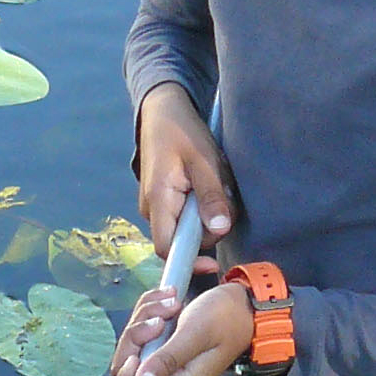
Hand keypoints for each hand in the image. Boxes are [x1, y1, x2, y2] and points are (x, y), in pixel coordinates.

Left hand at [110, 279, 252, 375]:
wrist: (245, 301)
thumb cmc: (227, 318)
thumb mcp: (196, 335)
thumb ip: (168, 360)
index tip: (136, 354)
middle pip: (127, 366)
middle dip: (136, 336)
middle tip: (160, 319)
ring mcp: (166, 357)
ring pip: (133, 341)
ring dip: (146, 315)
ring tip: (173, 302)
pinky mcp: (164, 340)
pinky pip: (143, 326)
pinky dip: (151, 308)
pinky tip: (171, 298)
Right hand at [137, 82, 234, 273]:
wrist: (162, 111)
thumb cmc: (182, 132)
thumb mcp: (204, 162)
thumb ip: (211, 197)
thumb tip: (220, 229)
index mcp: (158, 201)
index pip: (167, 248)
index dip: (189, 261)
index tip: (213, 264)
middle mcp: (151, 209)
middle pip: (181, 241)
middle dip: (208, 230)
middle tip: (224, 199)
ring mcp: (156, 206)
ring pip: (186, 229)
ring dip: (206, 216)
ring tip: (215, 185)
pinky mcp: (164, 201)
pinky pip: (184, 217)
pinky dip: (200, 208)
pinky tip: (206, 186)